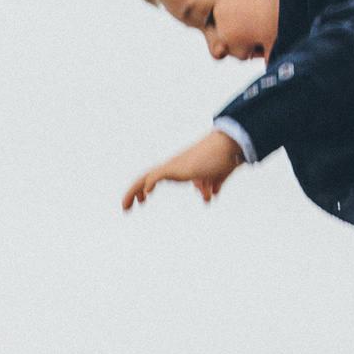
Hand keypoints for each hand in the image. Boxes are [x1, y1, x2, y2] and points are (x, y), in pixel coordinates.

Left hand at [121, 131, 244, 209]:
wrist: (228, 146)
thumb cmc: (223, 158)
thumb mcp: (215, 177)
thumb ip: (210, 186)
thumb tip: (208, 197)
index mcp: (179, 168)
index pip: (155, 177)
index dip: (145, 188)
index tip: (142, 200)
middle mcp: (173, 166)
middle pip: (146, 177)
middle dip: (133, 191)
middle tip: (125, 207)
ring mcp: (174, 166)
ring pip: (147, 177)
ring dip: (134, 191)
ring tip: (126, 206)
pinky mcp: (178, 167)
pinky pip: (158, 175)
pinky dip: (150, 183)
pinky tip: (146, 193)